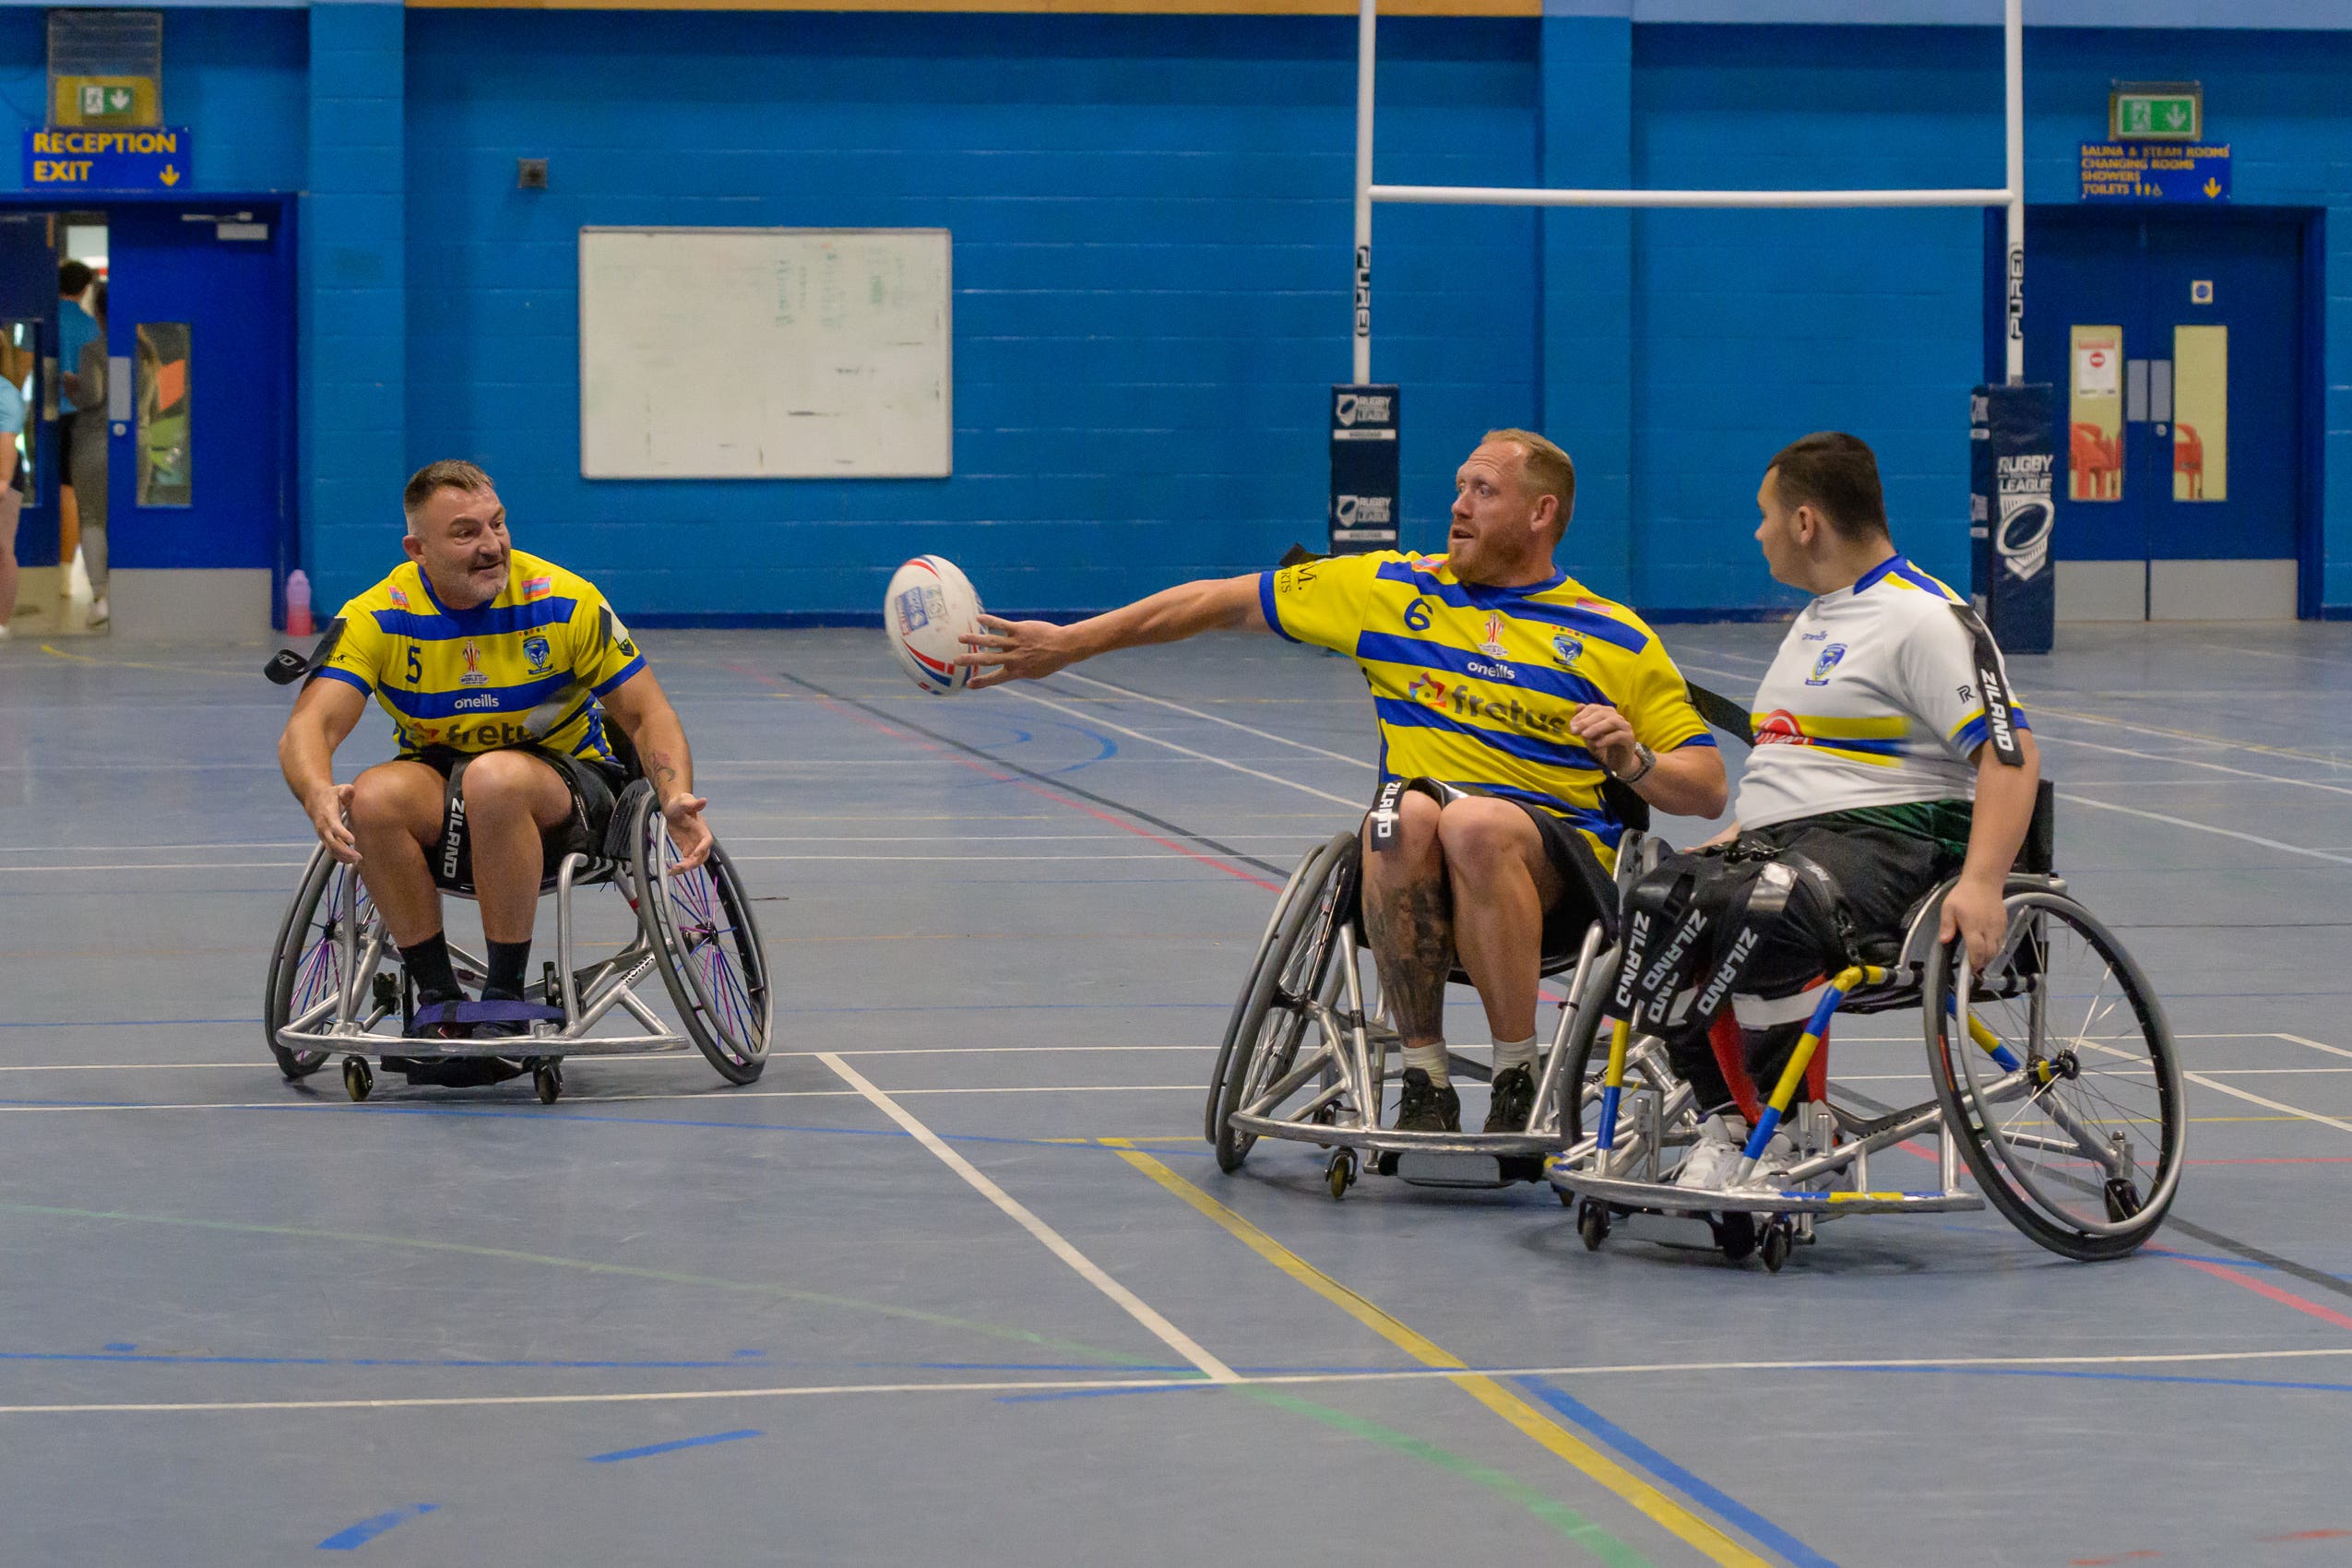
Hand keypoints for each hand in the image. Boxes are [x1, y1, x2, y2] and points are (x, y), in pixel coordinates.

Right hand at [306, 783, 359, 864]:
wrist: (314, 800)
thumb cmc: (330, 794)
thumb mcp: (338, 789)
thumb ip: (346, 790)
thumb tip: (349, 791)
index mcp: (328, 815)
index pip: (334, 826)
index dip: (342, 834)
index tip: (352, 840)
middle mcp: (324, 826)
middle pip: (333, 842)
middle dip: (345, 851)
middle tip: (358, 856)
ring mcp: (323, 834)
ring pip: (331, 849)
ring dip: (343, 857)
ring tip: (356, 860)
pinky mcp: (324, 838)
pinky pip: (330, 850)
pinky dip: (339, 857)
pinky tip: (350, 861)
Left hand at [662, 792, 712, 874]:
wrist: (674, 809)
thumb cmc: (680, 804)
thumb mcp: (684, 802)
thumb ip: (693, 803)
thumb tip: (703, 800)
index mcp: (702, 829)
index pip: (707, 840)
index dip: (703, 847)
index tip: (695, 853)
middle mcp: (700, 840)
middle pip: (702, 855)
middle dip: (694, 862)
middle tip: (682, 866)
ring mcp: (693, 846)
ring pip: (694, 861)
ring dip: (686, 867)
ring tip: (674, 870)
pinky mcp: (686, 849)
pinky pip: (686, 862)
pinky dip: (680, 868)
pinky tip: (671, 872)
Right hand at [956, 615, 1078, 689]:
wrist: (1064, 647)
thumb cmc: (1051, 661)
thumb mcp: (1035, 672)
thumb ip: (1019, 670)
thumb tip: (1008, 670)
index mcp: (1016, 671)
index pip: (995, 678)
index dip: (982, 682)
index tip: (969, 684)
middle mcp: (1013, 658)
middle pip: (987, 659)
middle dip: (971, 660)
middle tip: (956, 661)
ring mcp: (1015, 643)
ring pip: (991, 641)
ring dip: (974, 639)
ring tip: (961, 638)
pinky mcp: (1020, 630)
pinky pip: (1002, 625)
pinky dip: (990, 621)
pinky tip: (979, 618)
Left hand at [1568, 703, 1639, 776]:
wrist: (1618, 763)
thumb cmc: (1603, 747)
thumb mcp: (1590, 735)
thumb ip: (1584, 722)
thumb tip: (1578, 707)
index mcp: (1607, 714)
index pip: (1594, 708)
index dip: (1581, 715)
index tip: (1571, 727)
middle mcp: (1617, 718)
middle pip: (1602, 713)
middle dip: (1586, 721)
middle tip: (1575, 731)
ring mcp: (1625, 728)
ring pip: (1612, 722)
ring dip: (1596, 727)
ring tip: (1584, 735)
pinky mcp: (1629, 739)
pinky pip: (1619, 736)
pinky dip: (1606, 739)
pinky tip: (1596, 745)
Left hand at [1938, 874, 2010, 972]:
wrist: (1984, 882)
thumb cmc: (1964, 894)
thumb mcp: (1948, 908)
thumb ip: (1946, 926)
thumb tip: (1944, 941)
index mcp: (1973, 926)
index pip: (1977, 951)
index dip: (1974, 963)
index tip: (1970, 969)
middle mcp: (1988, 929)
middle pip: (1989, 954)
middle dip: (1981, 963)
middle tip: (1972, 965)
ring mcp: (1998, 927)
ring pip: (1997, 949)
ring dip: (1989, 957)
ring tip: (1979, 957)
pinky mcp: (2004, 924)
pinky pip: (2002, 941)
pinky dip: (1996, 948)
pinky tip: (1987, 947)